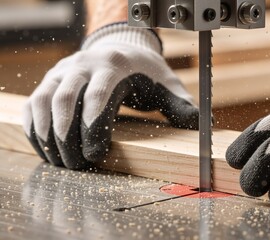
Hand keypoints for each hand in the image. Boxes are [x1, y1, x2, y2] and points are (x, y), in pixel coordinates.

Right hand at [23, 23, 197, 168]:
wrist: (121, 49)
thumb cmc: (146, 72)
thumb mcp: (167, 84)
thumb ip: (181, 105)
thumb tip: (199, 126)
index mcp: (114, 65)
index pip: (98, 94)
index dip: (95, 126)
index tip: (97, 154)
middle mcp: (83, 64)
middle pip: (66, 99)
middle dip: (69, 136)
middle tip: (77, 165)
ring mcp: (63, 72)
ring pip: (45, 101)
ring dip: (49, 135)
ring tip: (61, 162)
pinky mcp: (50, 81)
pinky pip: (35, 103)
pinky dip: (36, 127)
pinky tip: (45, 148)